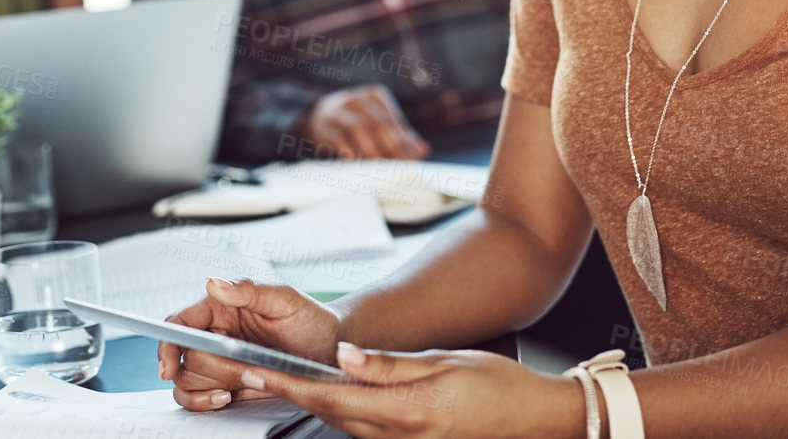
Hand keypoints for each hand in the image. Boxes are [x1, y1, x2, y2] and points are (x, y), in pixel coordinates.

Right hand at [161, 279, 341, 409]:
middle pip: (184, 357)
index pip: (180, 323)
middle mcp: (215, 334)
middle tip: (241, 371)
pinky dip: (205, 402)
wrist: (330, 350)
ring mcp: (220, 360)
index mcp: (222, 307)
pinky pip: (199, 397)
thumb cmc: (310, 318)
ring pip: (186, 380)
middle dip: (210, 369)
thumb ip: (250, 290)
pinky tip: (227, 397)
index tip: (168, 366)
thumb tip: (214, 283)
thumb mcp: (285, 299)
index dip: (168, 344)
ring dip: (204, 389)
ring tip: (232, 389)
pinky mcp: (227, 382)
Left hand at [232, 343, 583, 437]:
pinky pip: (365, 429)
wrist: (537, 418)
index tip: (258, 371)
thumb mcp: (444, 362)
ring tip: (277, 378)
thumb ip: (389, 364)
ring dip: (311, 402)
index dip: (290, 385)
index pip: (333, 397)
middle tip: (251, 371)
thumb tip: (344, 357)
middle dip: (288, 394)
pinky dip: (340, 410)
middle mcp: (402, 436)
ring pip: (344, 424)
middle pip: (330, 414)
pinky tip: (328, 394)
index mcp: (408, 411)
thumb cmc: (499, 385)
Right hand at [300, 86, 428, 160]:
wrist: (317, 117)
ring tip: (381, 166)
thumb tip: (423, 150)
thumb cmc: (356, 122)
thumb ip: (400, 135)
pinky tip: (358, 162)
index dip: (404, 140)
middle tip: (400, 166)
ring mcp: (338, 111)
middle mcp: (357, 99)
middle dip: (391, 147)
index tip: (413, 159)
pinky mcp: (324, 126)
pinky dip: (350, 152)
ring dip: (371, 150)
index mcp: (375, 96)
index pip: (392, 119)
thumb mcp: (377, 122)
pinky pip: (339, 139)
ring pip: (359, 129)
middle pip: (378, 124)